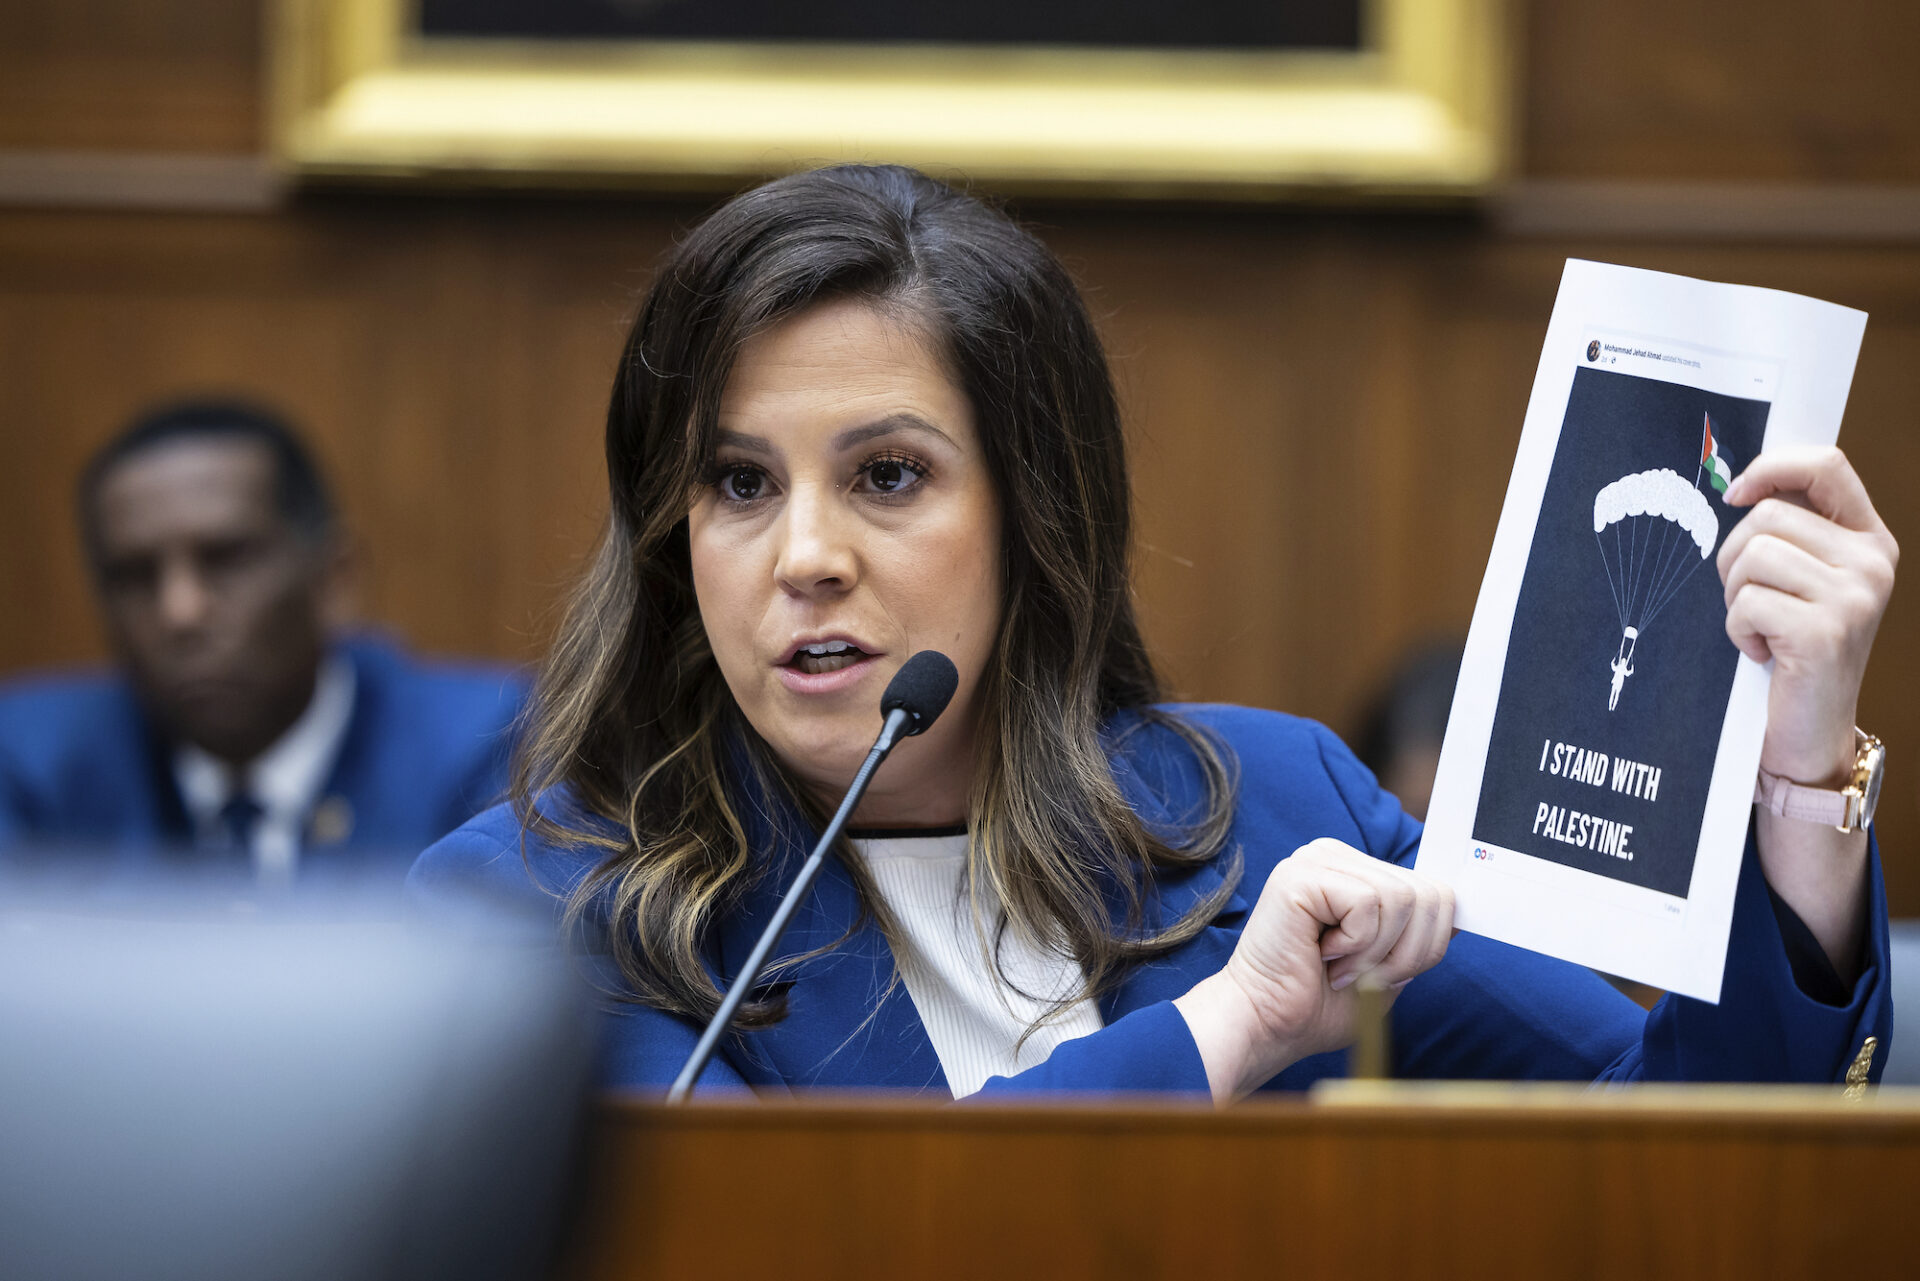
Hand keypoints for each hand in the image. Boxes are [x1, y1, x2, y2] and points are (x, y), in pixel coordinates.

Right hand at [1173, 839, 1453, 1103]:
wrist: (1268, 1025)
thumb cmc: (1319, 1004)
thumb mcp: (1388, 968)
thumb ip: (1418, 937)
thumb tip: (1459, 915)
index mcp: (1356, 872)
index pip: (1433, 888)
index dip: (1430, 940)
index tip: (1392, 973)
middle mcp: (1336, 856)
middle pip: (1426, 894)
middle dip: (1408, 952)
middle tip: (1365, 978)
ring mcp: (1315, 860)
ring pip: (1400, 899)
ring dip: (1378, 953)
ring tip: (1341, 969)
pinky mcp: (1300, 875)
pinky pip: (1367, 904)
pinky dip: (1355, 944)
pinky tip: (1322, 955)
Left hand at [1719, 447, 1896, 783]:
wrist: (1809, 729)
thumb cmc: (1790, 649)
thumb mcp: (1800, 580)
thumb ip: (1790, 531)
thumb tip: (1742, 485)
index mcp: (1869, 540)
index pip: (1827, 465)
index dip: (1772, 466)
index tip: (1734, 494)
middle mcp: (1873, 563)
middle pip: (1767, 515)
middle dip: (1735, 558)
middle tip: (1751, 601)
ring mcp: (1855, 597)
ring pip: (1752, 556)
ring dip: (1735, 596)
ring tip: (1760, 627)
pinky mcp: (1825, 632)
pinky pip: (1746, 603)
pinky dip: (1737, 630)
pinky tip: (1763, 652)